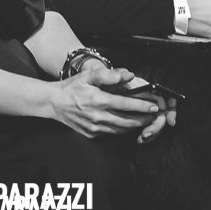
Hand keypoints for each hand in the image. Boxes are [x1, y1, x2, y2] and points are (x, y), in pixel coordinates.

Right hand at [49, 66, 168, 138]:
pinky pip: (113, 134)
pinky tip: (130, 125)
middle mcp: (97, 117)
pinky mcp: (93, 135)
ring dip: (136, 125)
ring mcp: (95, 128)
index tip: (154, 105)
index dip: (141, 106)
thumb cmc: (72, 87)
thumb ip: (109, 75)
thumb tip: (128, 75)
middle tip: (155, 115)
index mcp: (98, 100)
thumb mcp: (88, 76)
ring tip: (146, 120)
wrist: (54, 103)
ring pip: (122, 129)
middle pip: (127, 120)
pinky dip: (124, 130)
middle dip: (144, 118)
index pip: (125, 104)